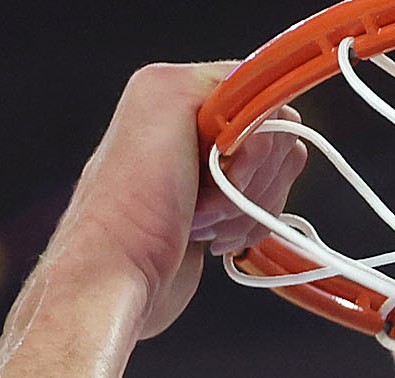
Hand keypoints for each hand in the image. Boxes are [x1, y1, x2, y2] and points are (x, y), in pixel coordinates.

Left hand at [52, 64, 309, 340]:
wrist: (119, 281)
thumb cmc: (130, 208)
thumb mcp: (167, 104)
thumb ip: (218, 79)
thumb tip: (263, 89)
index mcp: (175, 90)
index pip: (256, 90)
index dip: (252, 131)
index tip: (226, 160)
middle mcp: (191, 126)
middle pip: (274, 135)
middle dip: (248, 175)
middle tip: (203, 195)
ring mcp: (209, 172)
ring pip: (276, 174)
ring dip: (247, 206)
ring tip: (201, 221)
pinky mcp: (220, 210)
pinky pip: (267, 206)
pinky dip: (250, 226)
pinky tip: (211, 238)